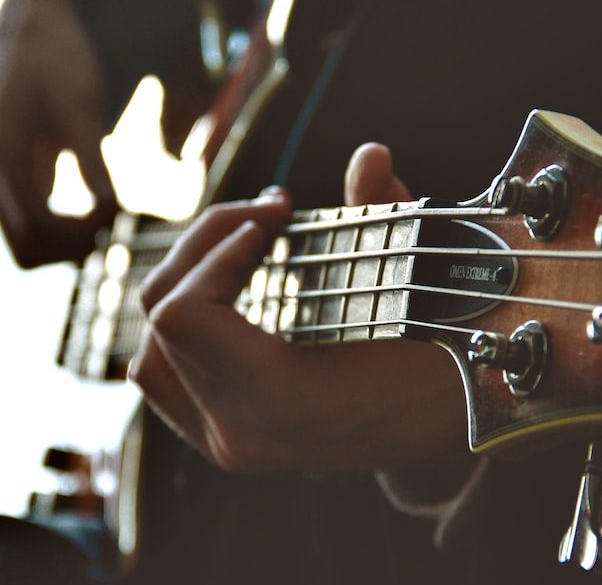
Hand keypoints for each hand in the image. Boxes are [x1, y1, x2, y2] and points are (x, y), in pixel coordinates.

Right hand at [0, 0, 116, 267]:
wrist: (32, 26)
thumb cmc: (55, 57)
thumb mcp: (79, 102)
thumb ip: (91, 156)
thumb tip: (111, 207)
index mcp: (3, 164)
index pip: (36, 235)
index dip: (81, 234)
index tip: (118, 209)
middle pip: (28, 252)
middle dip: (75, 245)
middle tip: (119, 216)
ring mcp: (6, 180)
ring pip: (33, 242)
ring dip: (74, 240)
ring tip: (116, 209)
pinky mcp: (23, 176)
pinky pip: (41, 223)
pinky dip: (73, 225)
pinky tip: (108, 203)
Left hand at [129, 143, 470, 471]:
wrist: (451, 429)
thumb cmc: (446, 360)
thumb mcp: (422, 289)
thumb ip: (387, 219)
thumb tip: (369, 156)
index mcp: (282, 404)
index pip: (184, 316)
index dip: (217, 248)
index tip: (275, 217)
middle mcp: (241, 433)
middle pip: (161, 319)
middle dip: (208, 245)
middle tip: (270, 213)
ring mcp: (227, 443)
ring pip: (150, 352)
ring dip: (189, 284)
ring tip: (246, 247)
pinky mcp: (223, 439)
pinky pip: (166, 377)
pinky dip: (183, 327)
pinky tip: (231, 290)